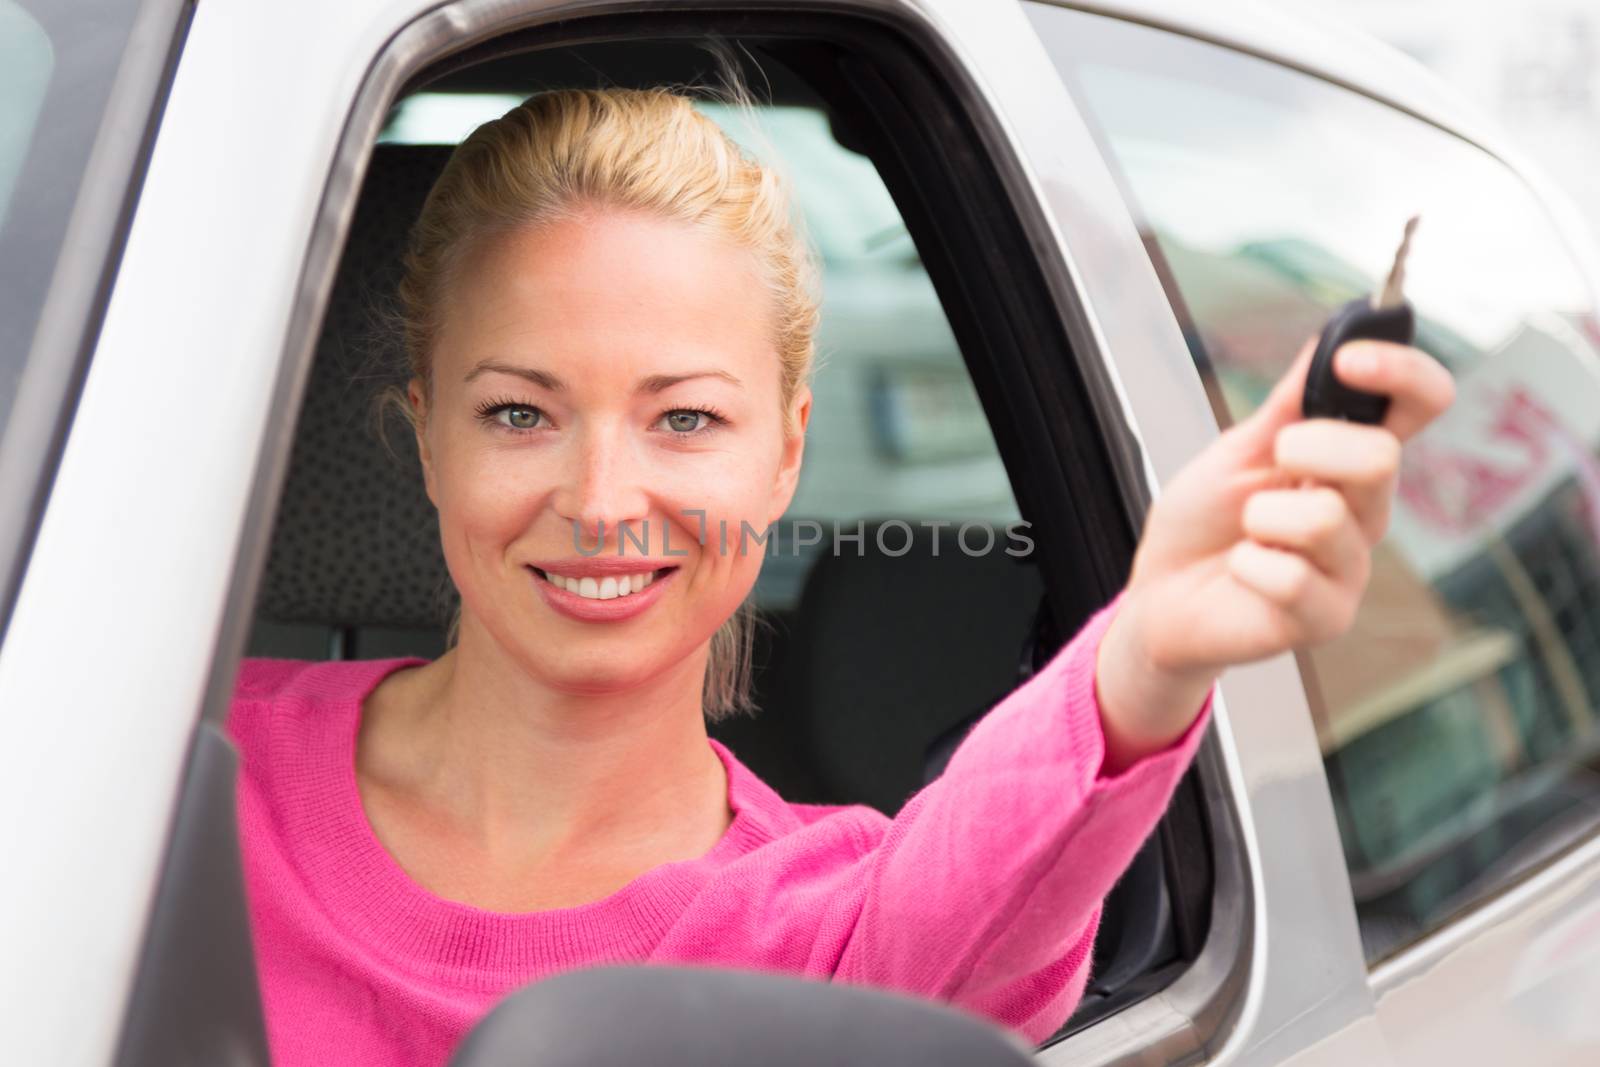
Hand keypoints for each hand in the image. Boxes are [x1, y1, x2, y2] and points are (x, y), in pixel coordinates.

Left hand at [1095, 337, 1455, 772]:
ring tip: (1248, 535)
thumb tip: (1333, 337)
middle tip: (1270, 467)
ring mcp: (1351, 568)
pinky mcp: (1327, 617)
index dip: (1402, 372)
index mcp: (1351, 460)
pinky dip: (1246, 566)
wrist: (1161, 596)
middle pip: (1380, 457)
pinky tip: (1241, 574)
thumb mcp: (1239, 448)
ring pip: (1325, 518)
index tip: (1349, 358)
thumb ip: (1290, 402)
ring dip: (1261, 518)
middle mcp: (1365, 512)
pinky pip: (1289, 574)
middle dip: (1305, 449)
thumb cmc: (1203, 523)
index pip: (1421, 405)